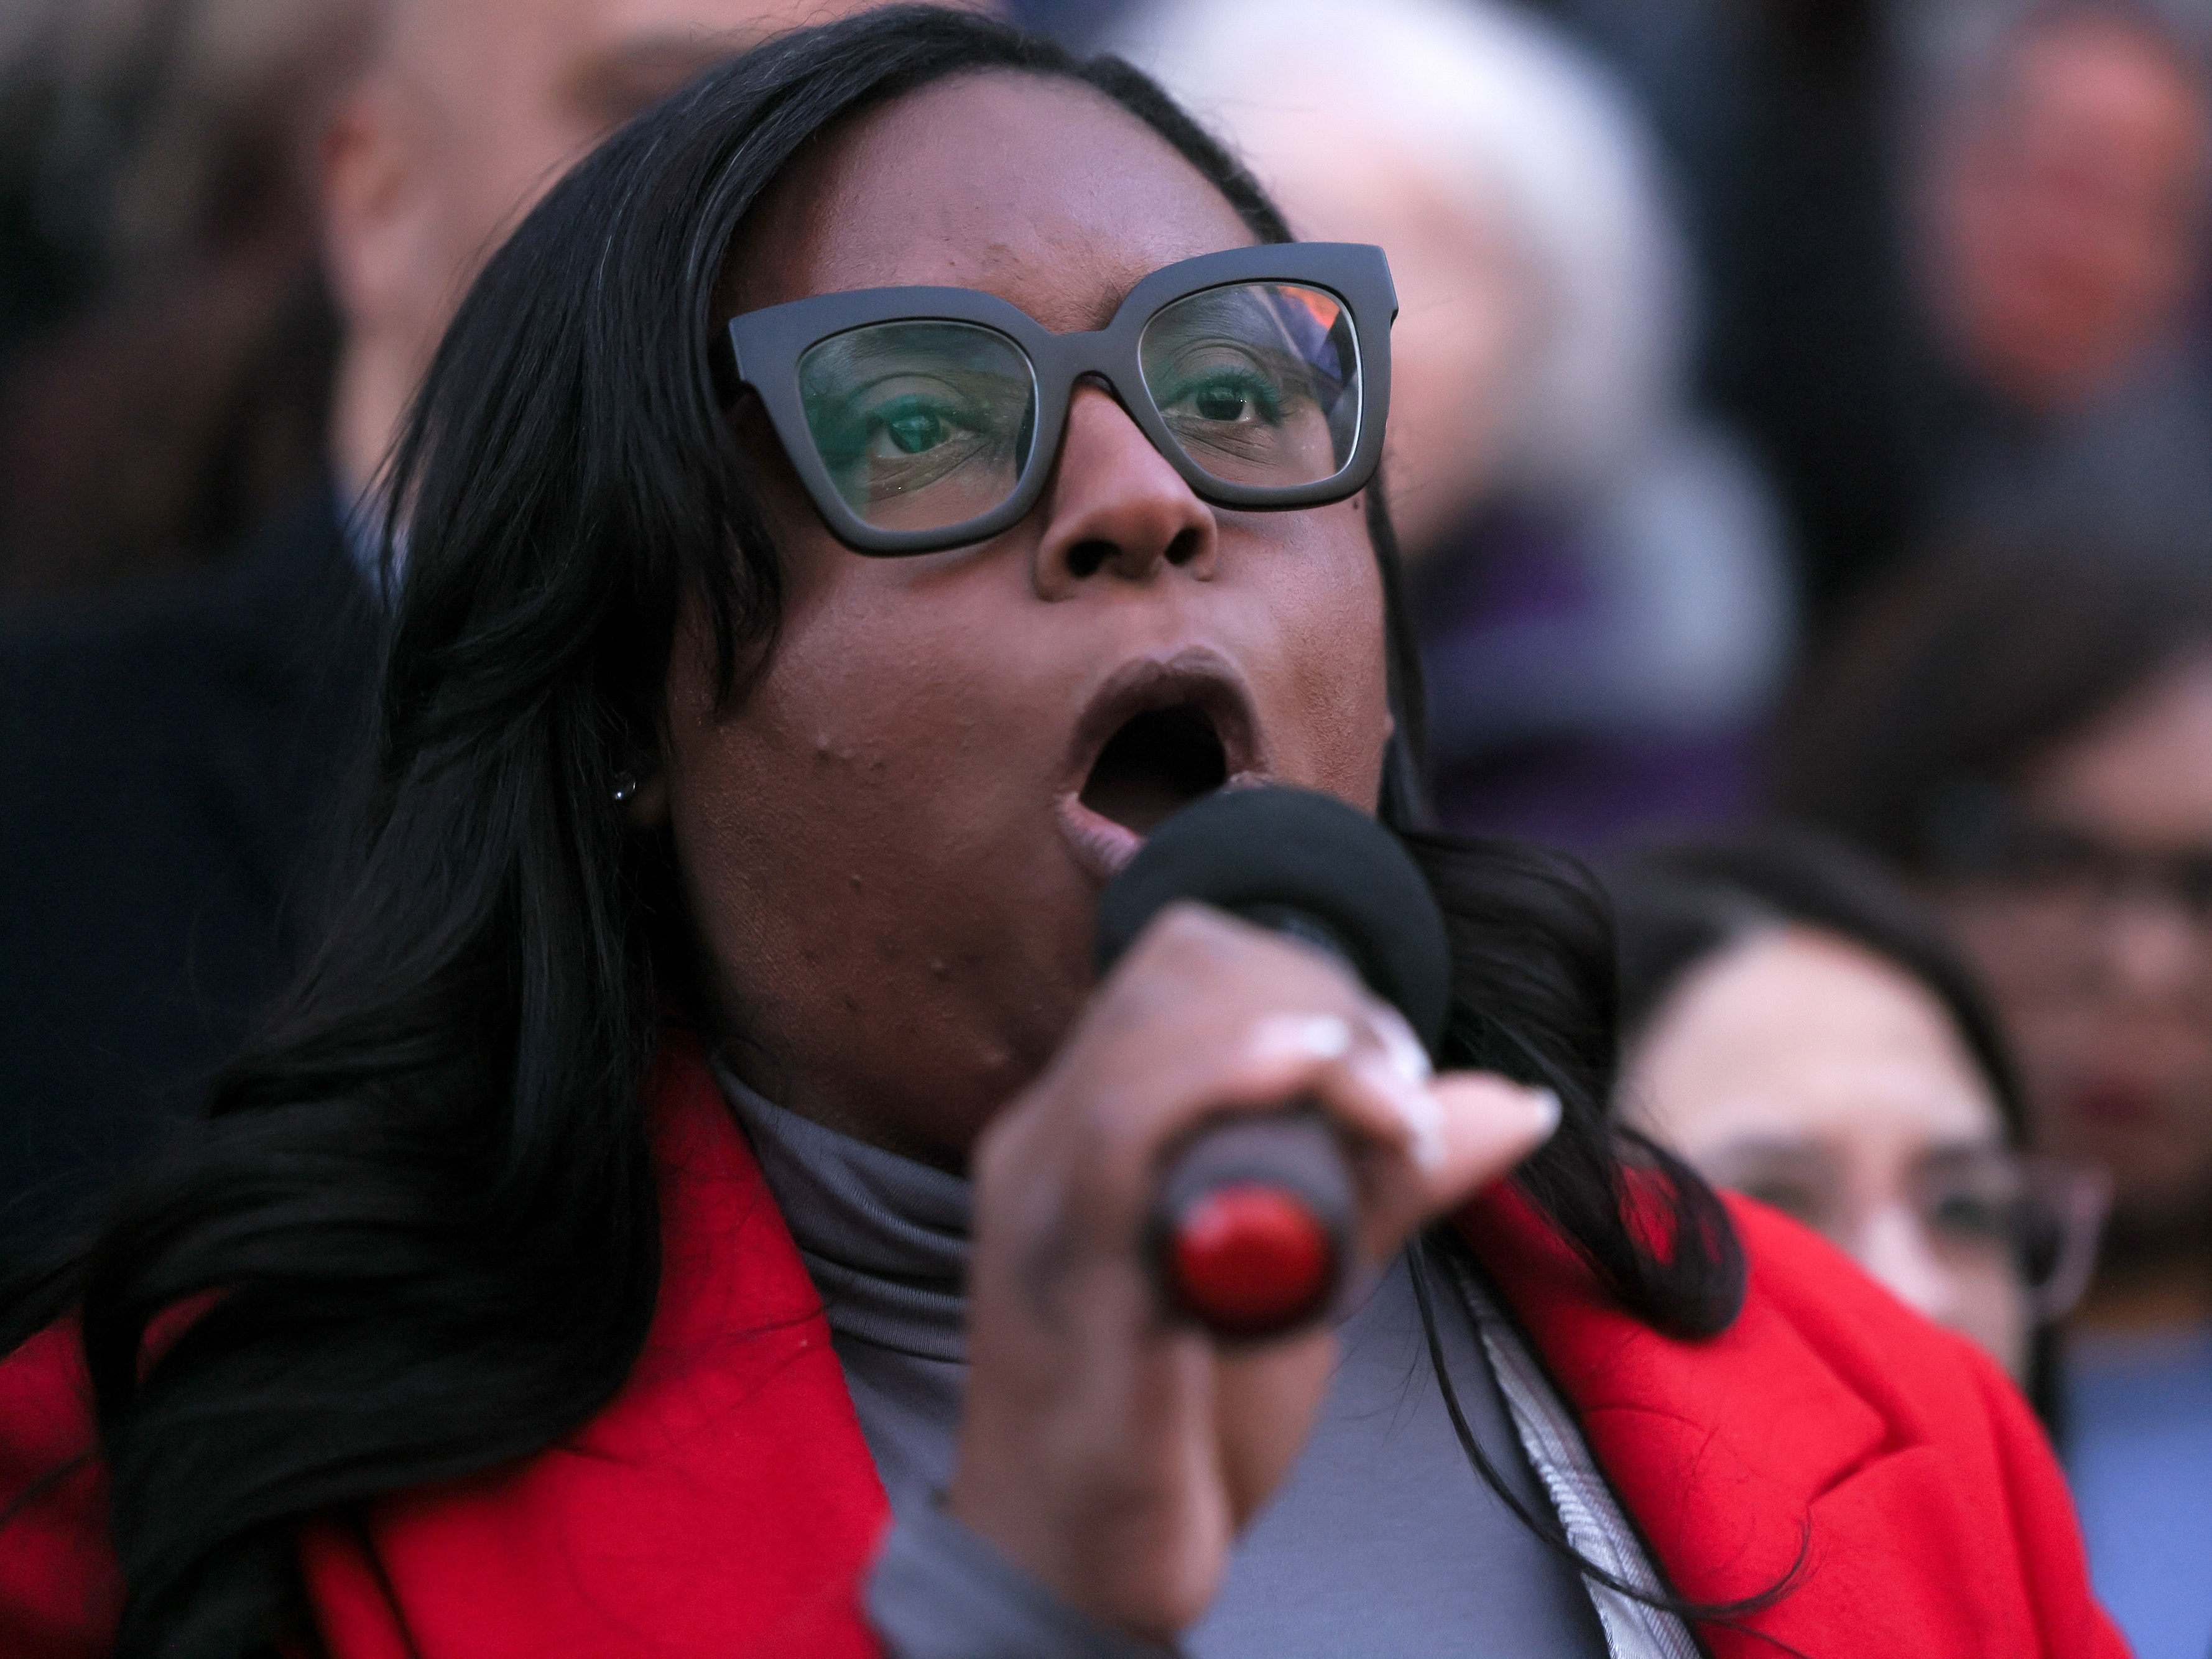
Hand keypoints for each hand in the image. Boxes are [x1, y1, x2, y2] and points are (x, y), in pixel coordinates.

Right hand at [945, 903, 1559, 1641]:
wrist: (1080, 1576)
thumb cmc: (1179, 1421)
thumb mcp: (1298, 1273)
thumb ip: (1385, 1180)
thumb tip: (1514, 1103)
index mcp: (1086, 1126)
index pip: (1176, 961)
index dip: (1294, 971)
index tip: (1387, 1057)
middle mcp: (1046, 1147)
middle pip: (1167, 978)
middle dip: (1312, 997)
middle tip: (1399, 1086)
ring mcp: (1047, 1213)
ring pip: (1148, 1044)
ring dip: (1296, 1042)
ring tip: (1384, 1100)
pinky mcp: (1073, 1289)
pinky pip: (1122, 1145)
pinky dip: (1223, 1088)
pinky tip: (1313, 1081)